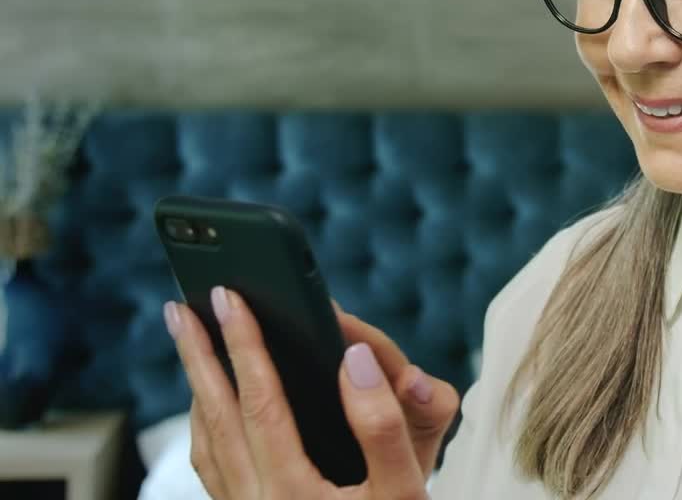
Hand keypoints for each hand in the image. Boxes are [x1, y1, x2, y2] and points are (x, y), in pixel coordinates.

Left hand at [165, 288, 459, 499]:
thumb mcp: (405, 491)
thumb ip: (383, 425)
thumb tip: (354, 359)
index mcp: (293, 491)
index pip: (260, 401)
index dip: (245, 345)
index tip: (230, 297)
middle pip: (217, 417)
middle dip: (199, 357)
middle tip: (180, 308)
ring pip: (209, 445)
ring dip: (198, 391)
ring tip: (194, 349)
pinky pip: (216, 470)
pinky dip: (209, 429)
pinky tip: (215, 414)